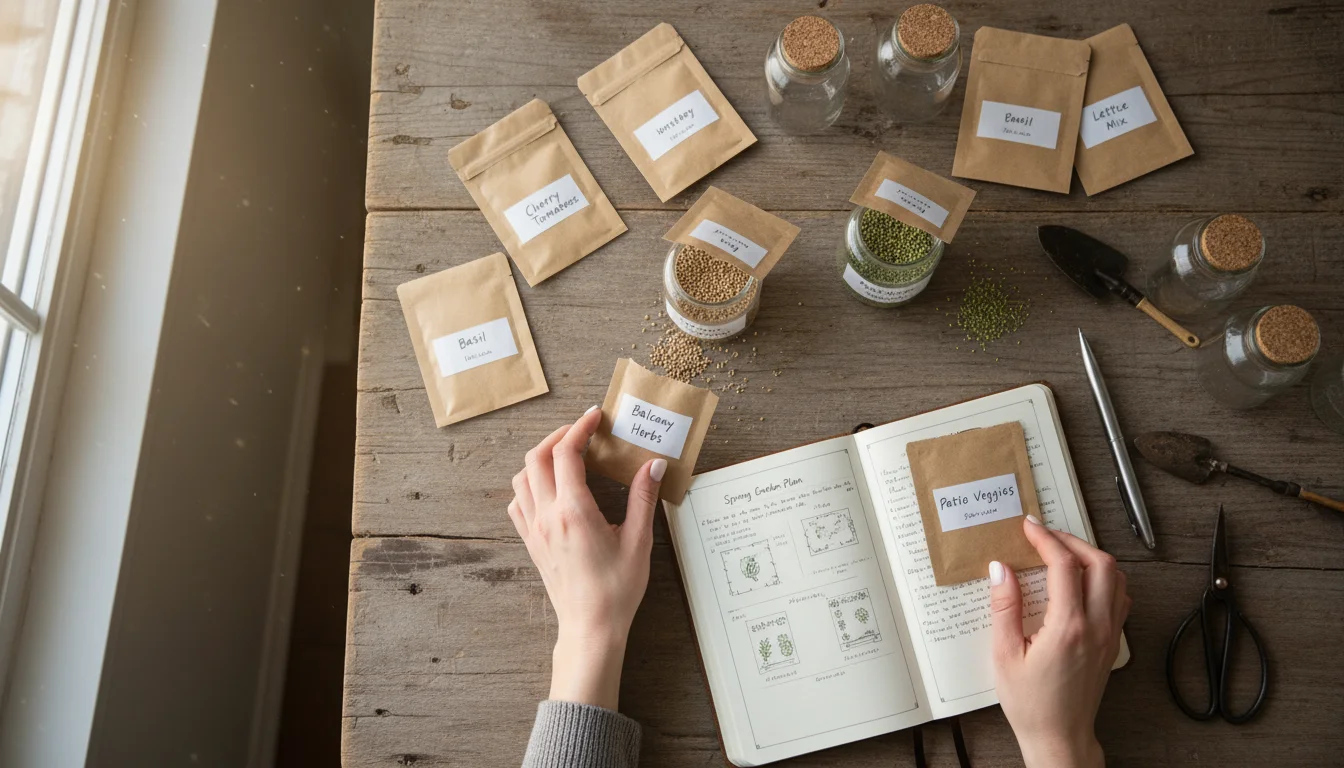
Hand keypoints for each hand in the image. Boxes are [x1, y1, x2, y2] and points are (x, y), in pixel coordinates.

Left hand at [508, 405, 665, 709]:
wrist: (591, 627)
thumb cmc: (617, 589)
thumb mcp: (639, 542)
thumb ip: (643, 498)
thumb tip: (653, 464)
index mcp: (574, 511)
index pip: (566, 453)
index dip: (580, 428)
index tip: (595, 417)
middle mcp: (547, 516)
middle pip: (536, 457)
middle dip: (558, 436)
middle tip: (582, 431)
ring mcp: (534, 529)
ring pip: (521, 477)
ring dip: (540, 457)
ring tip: (566, 454)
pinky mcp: (531, 543)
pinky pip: (517, 503)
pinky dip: (528, 484)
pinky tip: (549, 488)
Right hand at [989, 516, 1130, 767]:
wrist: (1059, 736)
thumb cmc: (1031, 703)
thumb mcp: (1004, 654)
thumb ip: (1005, 607)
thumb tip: (1000, 570)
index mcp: (1068, 627)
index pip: (1063, 566)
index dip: (1045, 539)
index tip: (1029, 527)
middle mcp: (1096, 627)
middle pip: (1100, 563)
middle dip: (1072, 541)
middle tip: (1046, 536)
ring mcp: (1110, 635)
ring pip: (1117, 578)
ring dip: (1092, 557)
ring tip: (1063, 553)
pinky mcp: (1113, 643)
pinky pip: (1120, 598)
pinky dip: (1105, 579)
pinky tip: (1083, 581)